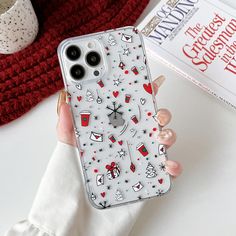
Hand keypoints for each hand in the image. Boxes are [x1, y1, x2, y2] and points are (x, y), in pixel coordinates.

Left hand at [56, 76, 181, 177]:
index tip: (150, 82)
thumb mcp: (68, 147)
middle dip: (160, 113)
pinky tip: (168, 165)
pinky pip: (166, 170)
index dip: (142, 93)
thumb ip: (67, 125)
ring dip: (168, 135)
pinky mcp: (148, 177)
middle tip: (157, 114)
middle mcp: (130, 141)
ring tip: (162, 137)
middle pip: (151, 121)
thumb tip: (65, 100)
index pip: (130, 108)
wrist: (79, 213)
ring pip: (163, 141)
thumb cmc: (73, 179)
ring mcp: (141, 158)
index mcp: (114, 130)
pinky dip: (173, 166)